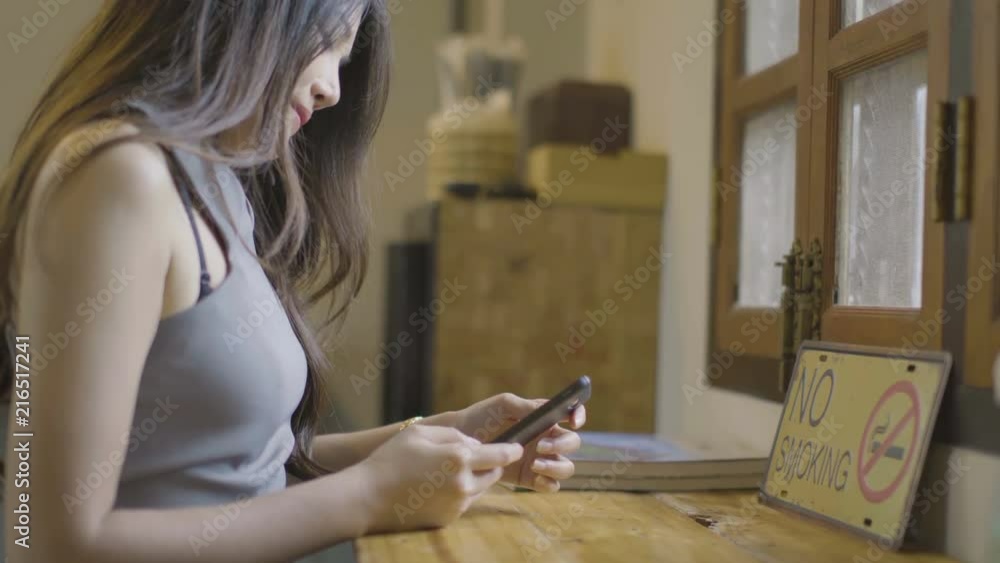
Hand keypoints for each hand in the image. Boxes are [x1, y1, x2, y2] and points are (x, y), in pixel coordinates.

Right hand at [358, 424, 522, 532]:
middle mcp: (464, 483)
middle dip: (491, 463)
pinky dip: (459, 493)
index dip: (513, 450)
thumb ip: (454, 434)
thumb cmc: (391, 459)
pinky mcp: (449, 519)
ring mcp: (457, 504)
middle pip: (493, 473)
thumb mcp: (421, 432)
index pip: (501, 454)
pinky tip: (438, 487)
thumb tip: (475, 443)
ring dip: (475, 479)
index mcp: (459, 457)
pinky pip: (464, 502)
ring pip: (481, 488)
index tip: (518, 447)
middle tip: (480, 456)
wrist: (368, 497)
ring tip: (452, 471)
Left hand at [452, 393, 586, 492]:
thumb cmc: (481, 418)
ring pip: (566, 467)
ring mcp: (539, 459)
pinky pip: (551, 485)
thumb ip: (526, 406)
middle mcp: (546, 438)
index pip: (571, 415)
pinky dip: (549, 483)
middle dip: (562, 444)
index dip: (579, 415)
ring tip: (535, 463)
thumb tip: (547, 408)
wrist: (459, 443)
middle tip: (540, 446)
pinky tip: (535, 477)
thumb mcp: (502, 405)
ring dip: (556, 466)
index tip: (574, 421)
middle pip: (572, 443)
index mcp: (543, 418)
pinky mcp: (529, 478)